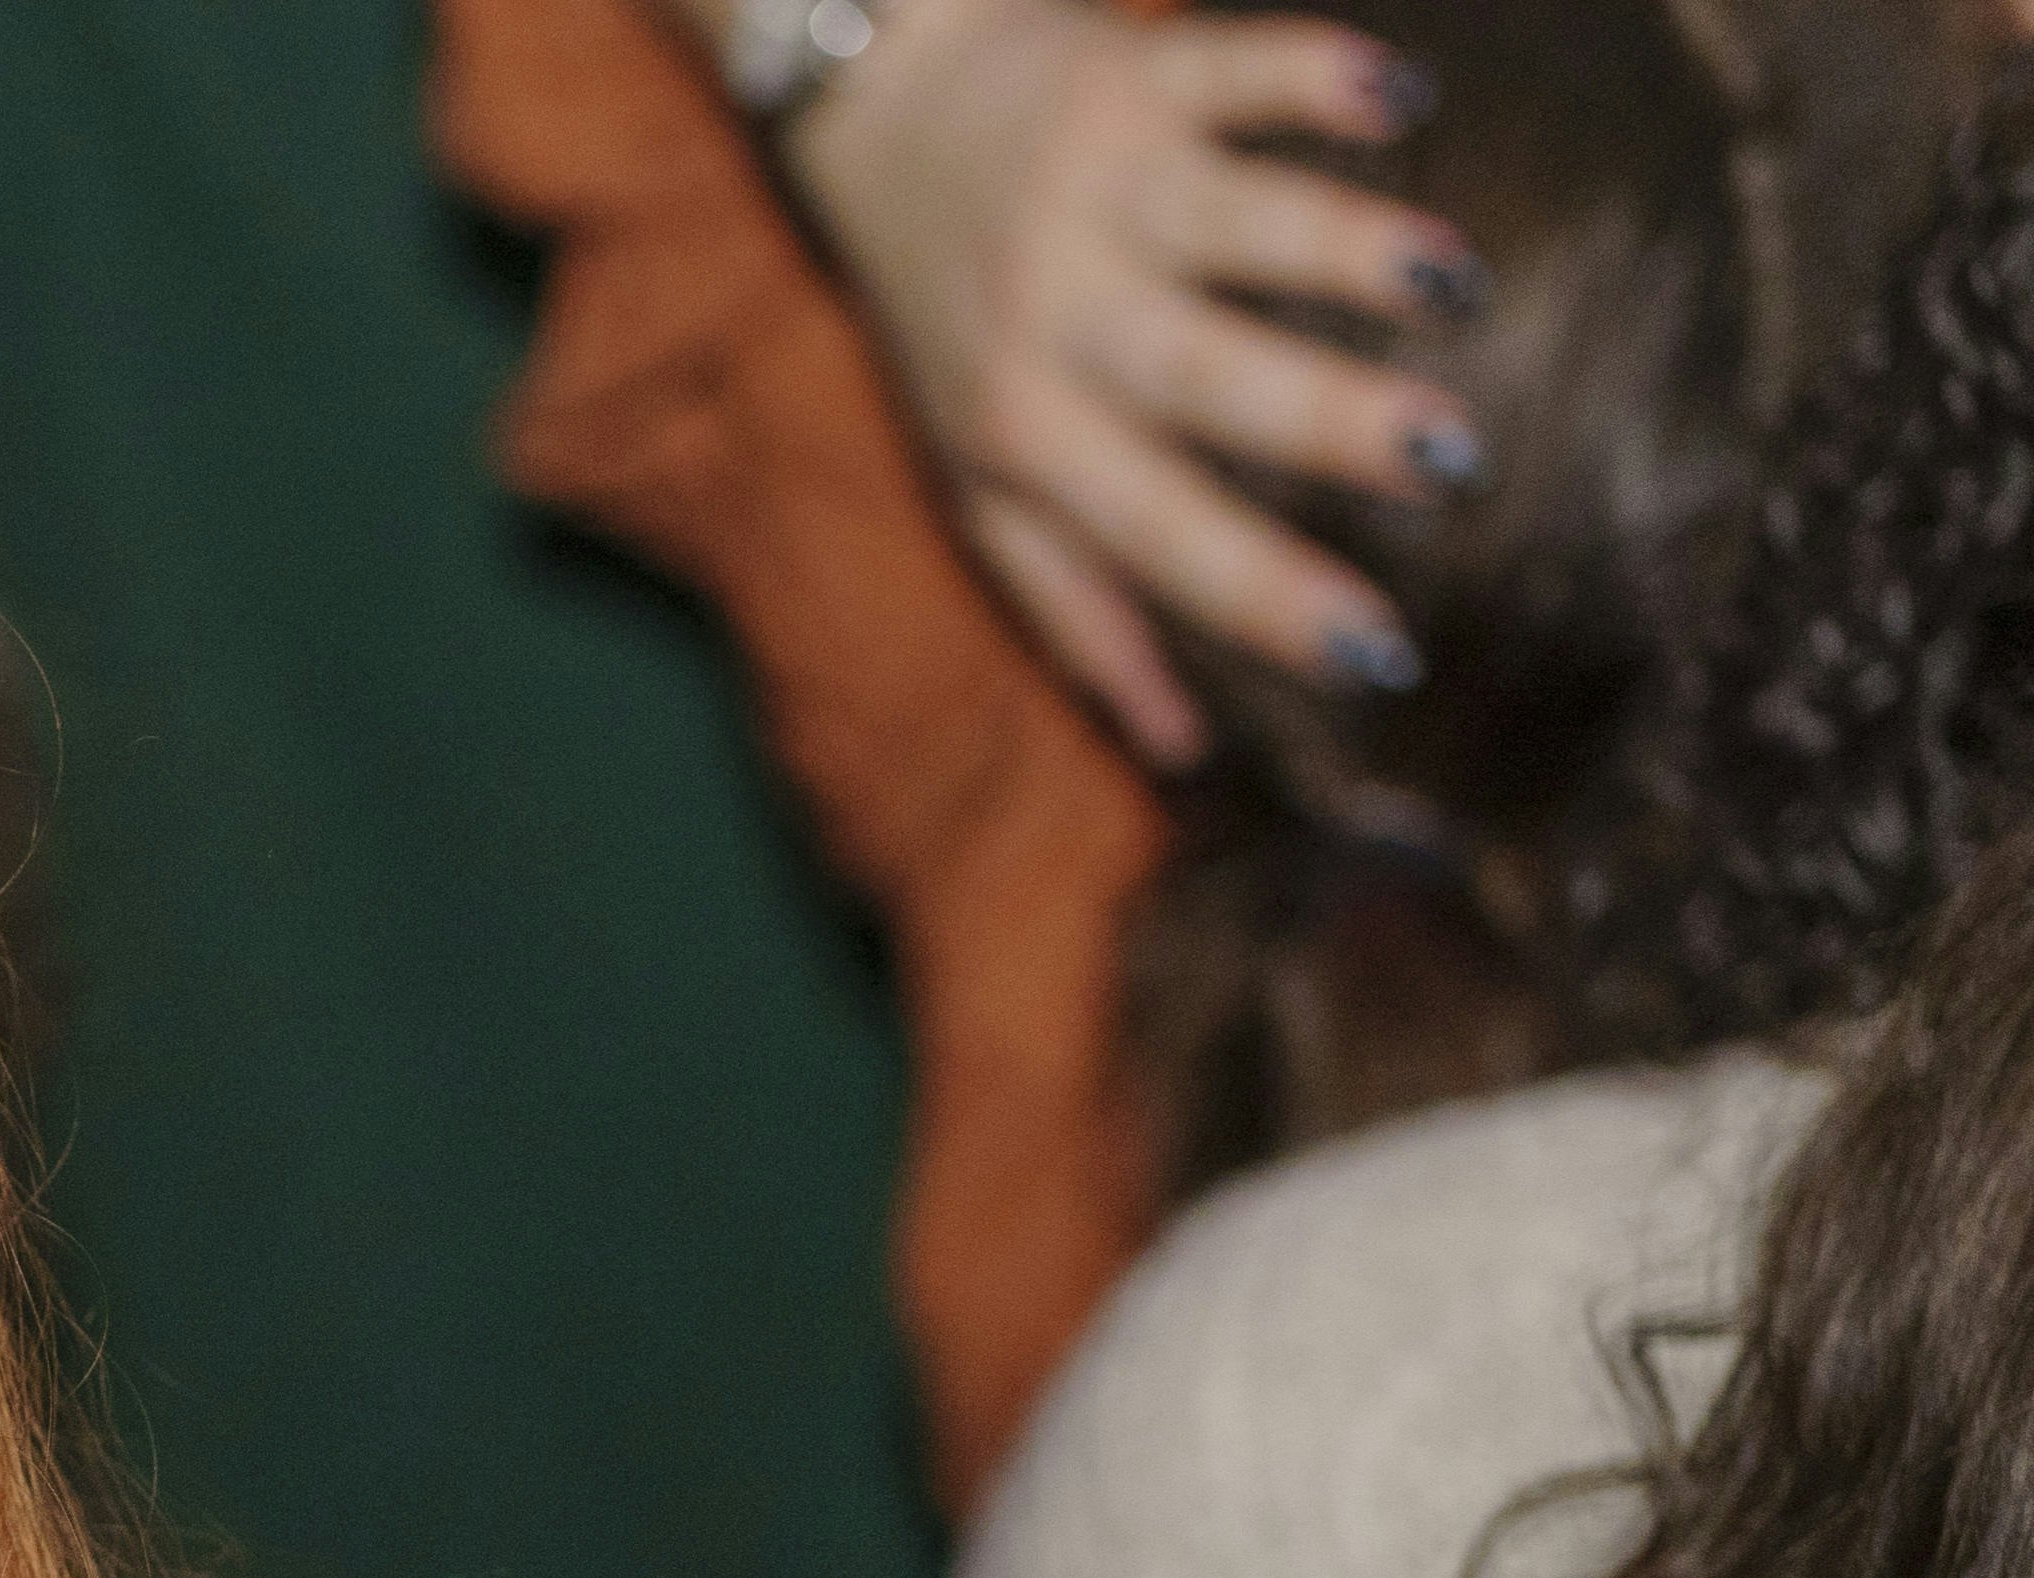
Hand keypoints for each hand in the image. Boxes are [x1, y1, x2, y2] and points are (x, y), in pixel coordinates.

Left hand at [781, 0, 1482, 766]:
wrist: (880, 117)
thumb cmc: (952, 324)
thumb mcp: (983, 480)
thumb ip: (1078, 606)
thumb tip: (1180, 749)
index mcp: (1030, 431)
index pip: (1159, 538)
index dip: (1267, 600)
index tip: (1382, 655)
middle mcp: (1059, 314)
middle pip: (1205, 378)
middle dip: (1328, 421)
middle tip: (1449, 461)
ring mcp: (1096, 191)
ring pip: (1234, 222)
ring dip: (1348, 249)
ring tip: (1456, 286)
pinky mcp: (1132, 77)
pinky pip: (1228, 69)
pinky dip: (1313, 73)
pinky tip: (1400, 98)